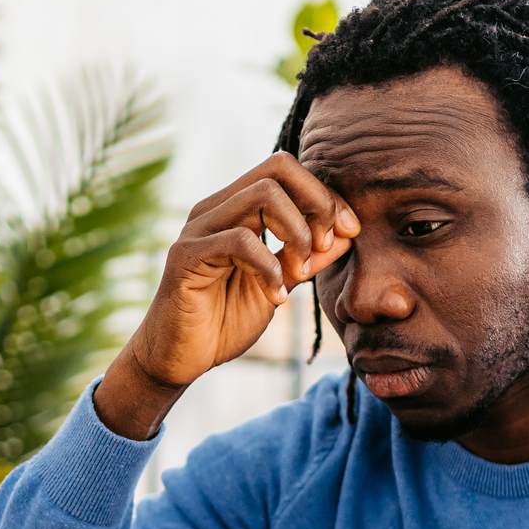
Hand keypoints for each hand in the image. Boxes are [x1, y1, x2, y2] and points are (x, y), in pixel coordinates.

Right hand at [94, 153, 358, 438]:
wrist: (179, 359)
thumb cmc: (224, 321)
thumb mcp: (280, 284)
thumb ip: (307, 257)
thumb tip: (348, 233)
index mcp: (236, 208)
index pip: (286, 171)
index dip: (325, 195)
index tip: (349, 231)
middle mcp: (216, 208)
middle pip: (277, 168)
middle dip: (317, 204)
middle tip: (324, 246)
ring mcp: (198, 228)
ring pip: (262, 195)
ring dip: (295, 233)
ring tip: (298, 274)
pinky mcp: (186, 256)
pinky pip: (240, 241)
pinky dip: (269, 267)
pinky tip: (276, 297)